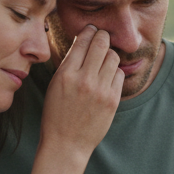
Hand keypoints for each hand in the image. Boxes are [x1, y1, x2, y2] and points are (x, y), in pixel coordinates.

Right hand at [40, 25, 122, 156]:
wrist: (66, 143)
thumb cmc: (56, 113)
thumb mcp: (55, 85)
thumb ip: (69, 63)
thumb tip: (83, 41)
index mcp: (66, 74)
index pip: (83, 41)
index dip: (89, 31)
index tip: (91, 29)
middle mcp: (84, 79)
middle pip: (101, 43)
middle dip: (103, 36)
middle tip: (102, 37)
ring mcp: (100, 90)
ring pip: (113, 57)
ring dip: (109, 55)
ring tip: (103, 61)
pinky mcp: (112, 100)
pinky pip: (118, 74)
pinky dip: (113, 73)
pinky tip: (106, 78)